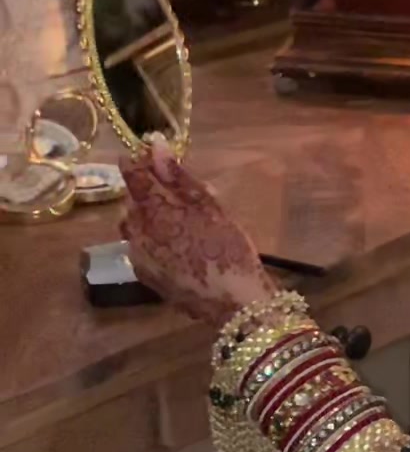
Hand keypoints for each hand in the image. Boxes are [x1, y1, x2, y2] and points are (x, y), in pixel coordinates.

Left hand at [120, 138, 272, 325]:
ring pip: (134, 226)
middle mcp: (136, 232)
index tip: (151, 151)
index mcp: (153, 211)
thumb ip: (180, 178)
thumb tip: (156, 147)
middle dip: (149, 191)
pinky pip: (140, 247)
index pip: (133, 175)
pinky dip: (152, 238)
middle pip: (132, 201)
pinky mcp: (145, 276)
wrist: (234, 304)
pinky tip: (176, 244)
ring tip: (179, 219)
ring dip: (148, 215)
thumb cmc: (229, 248)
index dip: (139, 160)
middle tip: (177, 191)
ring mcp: (138, 257)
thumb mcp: (211, 208)